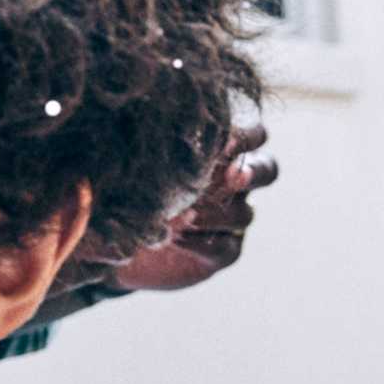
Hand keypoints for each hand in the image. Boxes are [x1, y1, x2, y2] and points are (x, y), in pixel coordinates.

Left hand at [44, 124, 273, 317]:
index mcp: (225, 151)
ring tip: (184, 215)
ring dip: (215, 214)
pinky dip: (202, 243)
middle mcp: (236, 183)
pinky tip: (176, 238)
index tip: (225, 137)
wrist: (117, 237)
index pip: (254, 134)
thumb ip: (159, 150)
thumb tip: (160, 134)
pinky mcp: (223, 250)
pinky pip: (226, 247)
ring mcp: (233, 218)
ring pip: (243, 213)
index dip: (247, 134)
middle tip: (233, 177)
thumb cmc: (128, 185)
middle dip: (252, 172)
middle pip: (266, 170)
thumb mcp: (139, 163)